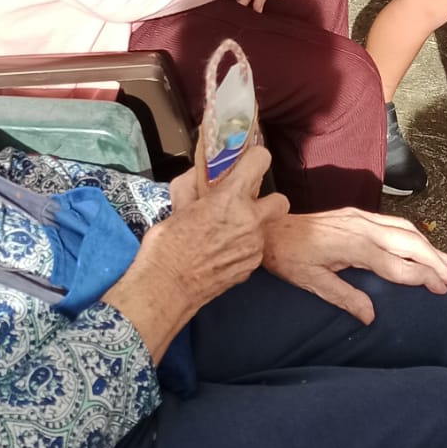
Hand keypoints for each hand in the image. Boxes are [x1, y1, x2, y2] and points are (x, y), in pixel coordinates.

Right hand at [105, 148, 287, 360]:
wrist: (166, 288)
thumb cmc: (167, 246)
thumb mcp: (177, 207)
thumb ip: (194, 187)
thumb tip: (199, 174)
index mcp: (230, 198)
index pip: (260, 161)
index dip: (255, 159)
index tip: (247, 163)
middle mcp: (250, 221)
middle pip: (280, 201)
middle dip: (267, 201)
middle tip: (245, 205)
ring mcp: (253, 247)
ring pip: (264, 229)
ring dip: (250, 228)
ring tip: (222, 235)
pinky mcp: (250, 268)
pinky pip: (253, 251)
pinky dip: (242, 249)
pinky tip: (220, 253)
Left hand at [263, 207, 446, 324]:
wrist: (268, 228)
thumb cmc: (287, 258)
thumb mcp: (312, 284)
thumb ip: (344, 298)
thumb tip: (371, 317)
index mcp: (353, 246)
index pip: (398, 265)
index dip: (422, 277)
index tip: (440, 289)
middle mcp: (362, 227)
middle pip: (409, 243)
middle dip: (434, 262)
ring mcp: (360, 217)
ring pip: (404, 229)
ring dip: (427, 246)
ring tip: (446, 264)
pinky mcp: (356, 214)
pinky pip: (393, 222)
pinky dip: (413, 234)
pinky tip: (420, 245)